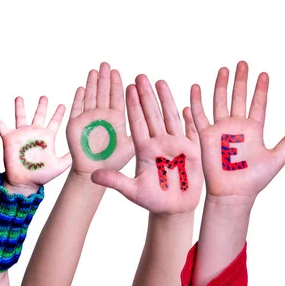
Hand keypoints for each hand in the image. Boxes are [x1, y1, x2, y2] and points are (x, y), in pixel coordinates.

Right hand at [0, 96, 71, 190]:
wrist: (25, 182)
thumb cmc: (42, 175)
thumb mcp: (60, 165)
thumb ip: (70, 156)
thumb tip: (84, 149)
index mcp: (47, 137)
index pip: (55, 122)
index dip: (59, 113)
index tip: (63, 105)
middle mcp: (35, 133)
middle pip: (39, 115)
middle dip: (42, 106)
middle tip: (44, 97)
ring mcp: (22, 135)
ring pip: (21, 116)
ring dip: (20, 107)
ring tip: (19, 98)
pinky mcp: (9, 139)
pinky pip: (1, 126)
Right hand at [66, 62, 133, 176]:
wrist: (93, 172)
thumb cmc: (112, 161)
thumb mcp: (130, 147)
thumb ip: (138, 134)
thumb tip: (153, 122)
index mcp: (116, 119)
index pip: (116, 97)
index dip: (116, 85)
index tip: (118, 72)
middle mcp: (102, 116)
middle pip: (103, 93)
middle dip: (104, 79)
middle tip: (106, 64)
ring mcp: (88, 119)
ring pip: (90, 97)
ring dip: (92, 84)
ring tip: (94, 71)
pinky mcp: (74, 126)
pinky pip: (76, 109)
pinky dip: (78, 99)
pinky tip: (81, 88)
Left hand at [92, 75, 202, 214]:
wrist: (173, 209)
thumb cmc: (152, 200)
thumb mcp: (131, 190)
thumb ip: (114, 181)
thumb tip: (92, 176)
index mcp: (144, 149)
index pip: (137, 122)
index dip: (133, 105)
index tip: (127, 87)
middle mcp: (159, 143)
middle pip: (152, 114)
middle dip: (146, 95)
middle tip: (140, 76)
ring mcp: (176, 145)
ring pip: (169, 117)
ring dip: (165, 99)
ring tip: (159, 81)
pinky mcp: (192, 152)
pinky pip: (190, 131)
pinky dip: (189, 118)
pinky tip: (186, 103)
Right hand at [190, 61, 284, 204]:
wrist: (233, 192)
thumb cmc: (254, 180)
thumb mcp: (276, 159)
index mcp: (254, 129)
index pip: (258, 104)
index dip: (261, 89)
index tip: (264, 74)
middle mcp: (236, 126)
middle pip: (238, 97)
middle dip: (241, 80)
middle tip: (243, 64)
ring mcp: (221, 130)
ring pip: (220, 101)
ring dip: (221, 85)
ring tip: (224, 70)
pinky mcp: (206, 136)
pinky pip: (199, 116)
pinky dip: (196, 102)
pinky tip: (196, 88)